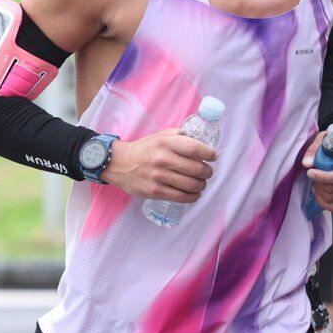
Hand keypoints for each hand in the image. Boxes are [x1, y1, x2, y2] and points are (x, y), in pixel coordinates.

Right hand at [103, 129, 217, 202]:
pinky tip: (194, 193)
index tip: (213, 156)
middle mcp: (163, 159)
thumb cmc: (144, 149)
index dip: (209, 154)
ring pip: (192, 185)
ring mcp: (159, 177)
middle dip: (208, 172)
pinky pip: (182, 197)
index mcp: (166, 143)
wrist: (119, 163)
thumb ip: (180, 135)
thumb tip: (202, 139)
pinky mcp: (155, 191)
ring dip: (201, 185)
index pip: (195, 148)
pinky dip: (193, 196)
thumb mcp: (161, 136)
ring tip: (200, 183)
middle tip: (207, 172)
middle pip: (197, 169)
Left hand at [302, 133, 332, 210]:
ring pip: (332, 198)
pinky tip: (318, 194)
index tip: (310, 172)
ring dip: (319, 192)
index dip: (323, 177)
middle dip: (319, 184)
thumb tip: (307, 163)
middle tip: (313, 176)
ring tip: (316, 182)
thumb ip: (314, 150)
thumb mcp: (324, 142)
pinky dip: (323, 202)